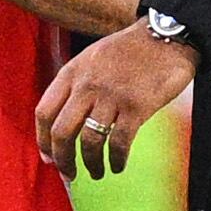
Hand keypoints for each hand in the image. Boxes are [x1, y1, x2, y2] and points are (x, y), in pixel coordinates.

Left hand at [37, 23, 198, 176]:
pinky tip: (118, 165)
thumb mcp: (93, 58)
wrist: (167, 36)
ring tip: (96, 172)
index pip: (44, 112)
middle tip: (69, 173)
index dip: (43, 140)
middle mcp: (87, 85)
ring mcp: (111, 96)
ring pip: (89, 141)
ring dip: (90, 164)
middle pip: (61, 131)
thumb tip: (66, 121)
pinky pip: (119, 142)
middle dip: (62, 159)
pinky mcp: (136, 107)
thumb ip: (77, 84)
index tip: (49, 156)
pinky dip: (116, 160)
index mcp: (72, 72)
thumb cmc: (131, 50)